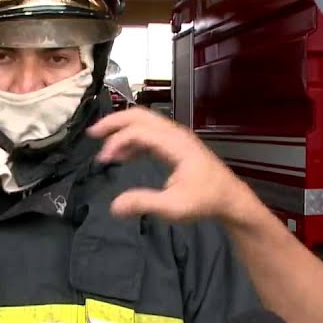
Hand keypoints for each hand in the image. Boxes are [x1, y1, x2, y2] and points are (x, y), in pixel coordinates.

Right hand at [87, 107, 256, 224]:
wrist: (229, 199)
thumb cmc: (205, 201)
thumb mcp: (173, 207)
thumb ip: (144, 203)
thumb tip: (114, 206)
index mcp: (176, 144)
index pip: (140, 131)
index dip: (118, 141)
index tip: (103, 160)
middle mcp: (176, 134)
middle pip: (141, 116)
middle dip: (115, 121)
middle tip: (93, 132)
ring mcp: (177, 138)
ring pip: (145, 122)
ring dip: (123, 130)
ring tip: (103, 146)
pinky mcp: (176, 145)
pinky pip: (150, 134)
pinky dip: (133, 140)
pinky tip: (122, 156)